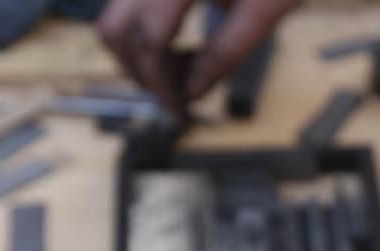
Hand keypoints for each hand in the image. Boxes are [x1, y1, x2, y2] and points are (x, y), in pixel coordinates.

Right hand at [98, 0, 297, 105]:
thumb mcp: (265, 9)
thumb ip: (226, 52)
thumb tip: (191, 92)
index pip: (152, 40)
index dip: (163, 85)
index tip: (179, 111)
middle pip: (117, 30)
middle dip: (142, 73)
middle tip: (176, 97)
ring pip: (114, 19)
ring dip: (137, 54)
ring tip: (179, 70)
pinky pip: (129, 6)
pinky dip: (143, 32)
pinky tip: (177, 45)